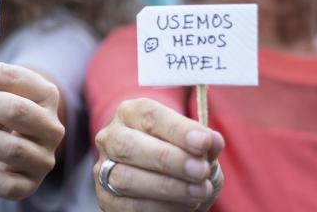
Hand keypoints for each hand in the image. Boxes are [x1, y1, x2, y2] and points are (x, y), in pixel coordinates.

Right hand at [93, 98, 223, 210]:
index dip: (177, 129)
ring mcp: (104, 168)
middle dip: (167, 159)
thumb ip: (205, 143)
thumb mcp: (197, 147)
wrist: (168, 187)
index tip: (204, 142)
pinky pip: (128, 205)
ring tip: (198, 192)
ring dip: (167, 187)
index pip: (149, 115)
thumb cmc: (182, 158)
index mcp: (131, 113)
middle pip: (128, 144)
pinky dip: (161, 207)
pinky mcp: (107, 198)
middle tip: (200, 171)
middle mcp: (111, 137)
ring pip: (126, 177)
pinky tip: (185, 206)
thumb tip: (213, 140)